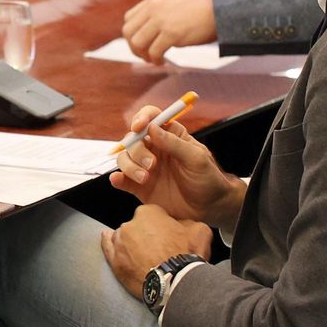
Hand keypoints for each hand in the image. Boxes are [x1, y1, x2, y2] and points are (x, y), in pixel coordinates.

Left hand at [100, 204, 212, 299]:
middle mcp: (131, 224)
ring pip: (123, 237)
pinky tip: (108, 239)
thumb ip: (188, 222)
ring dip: (131, 243)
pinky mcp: (115, 260)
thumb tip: (185, 225)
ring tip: (144, 257)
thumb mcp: (200, 230)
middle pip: (137, 225)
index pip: (152, 214)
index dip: (161, 225)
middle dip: (146, 234)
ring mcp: (120, 242)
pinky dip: (109, 243)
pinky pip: (108, 247)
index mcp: (149, 213)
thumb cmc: (186, 257)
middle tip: (159, 249)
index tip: (167, 235)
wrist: (175, 283)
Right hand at [110, 105, 241, 224]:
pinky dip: (117, 178)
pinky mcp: (139, 186)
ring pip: (125, 158)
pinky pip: (122, 179)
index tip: (139, 126)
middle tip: (152, 165)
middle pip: (133, 139)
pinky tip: (118, 180)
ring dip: (129, 166)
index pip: (151, 117)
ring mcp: (145, 167)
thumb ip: (175, 144)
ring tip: (145, 179)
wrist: (209, 209)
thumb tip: (153, 128)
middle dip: (138, 150)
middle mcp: (155, 148)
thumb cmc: (208, 179)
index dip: (142, 117)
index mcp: (170, 135)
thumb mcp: (196, 159)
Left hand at [122, 0, 215, 63]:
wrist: (219, 11)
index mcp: (154, 0)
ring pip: (137, 43)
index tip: (141, 43)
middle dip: (133, 47)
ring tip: (153, 59)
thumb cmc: (200, 11)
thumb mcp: (173, 4)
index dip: (132, 33)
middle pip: (128, 31)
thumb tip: (146, 35)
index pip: (129, 18)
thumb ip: (158, 14)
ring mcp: (161, 20)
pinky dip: (155, 60)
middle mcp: (154, 8)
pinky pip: (153, 52)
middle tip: (144, 55)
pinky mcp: (171, 34)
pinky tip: (162, 61)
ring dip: (143, 55)